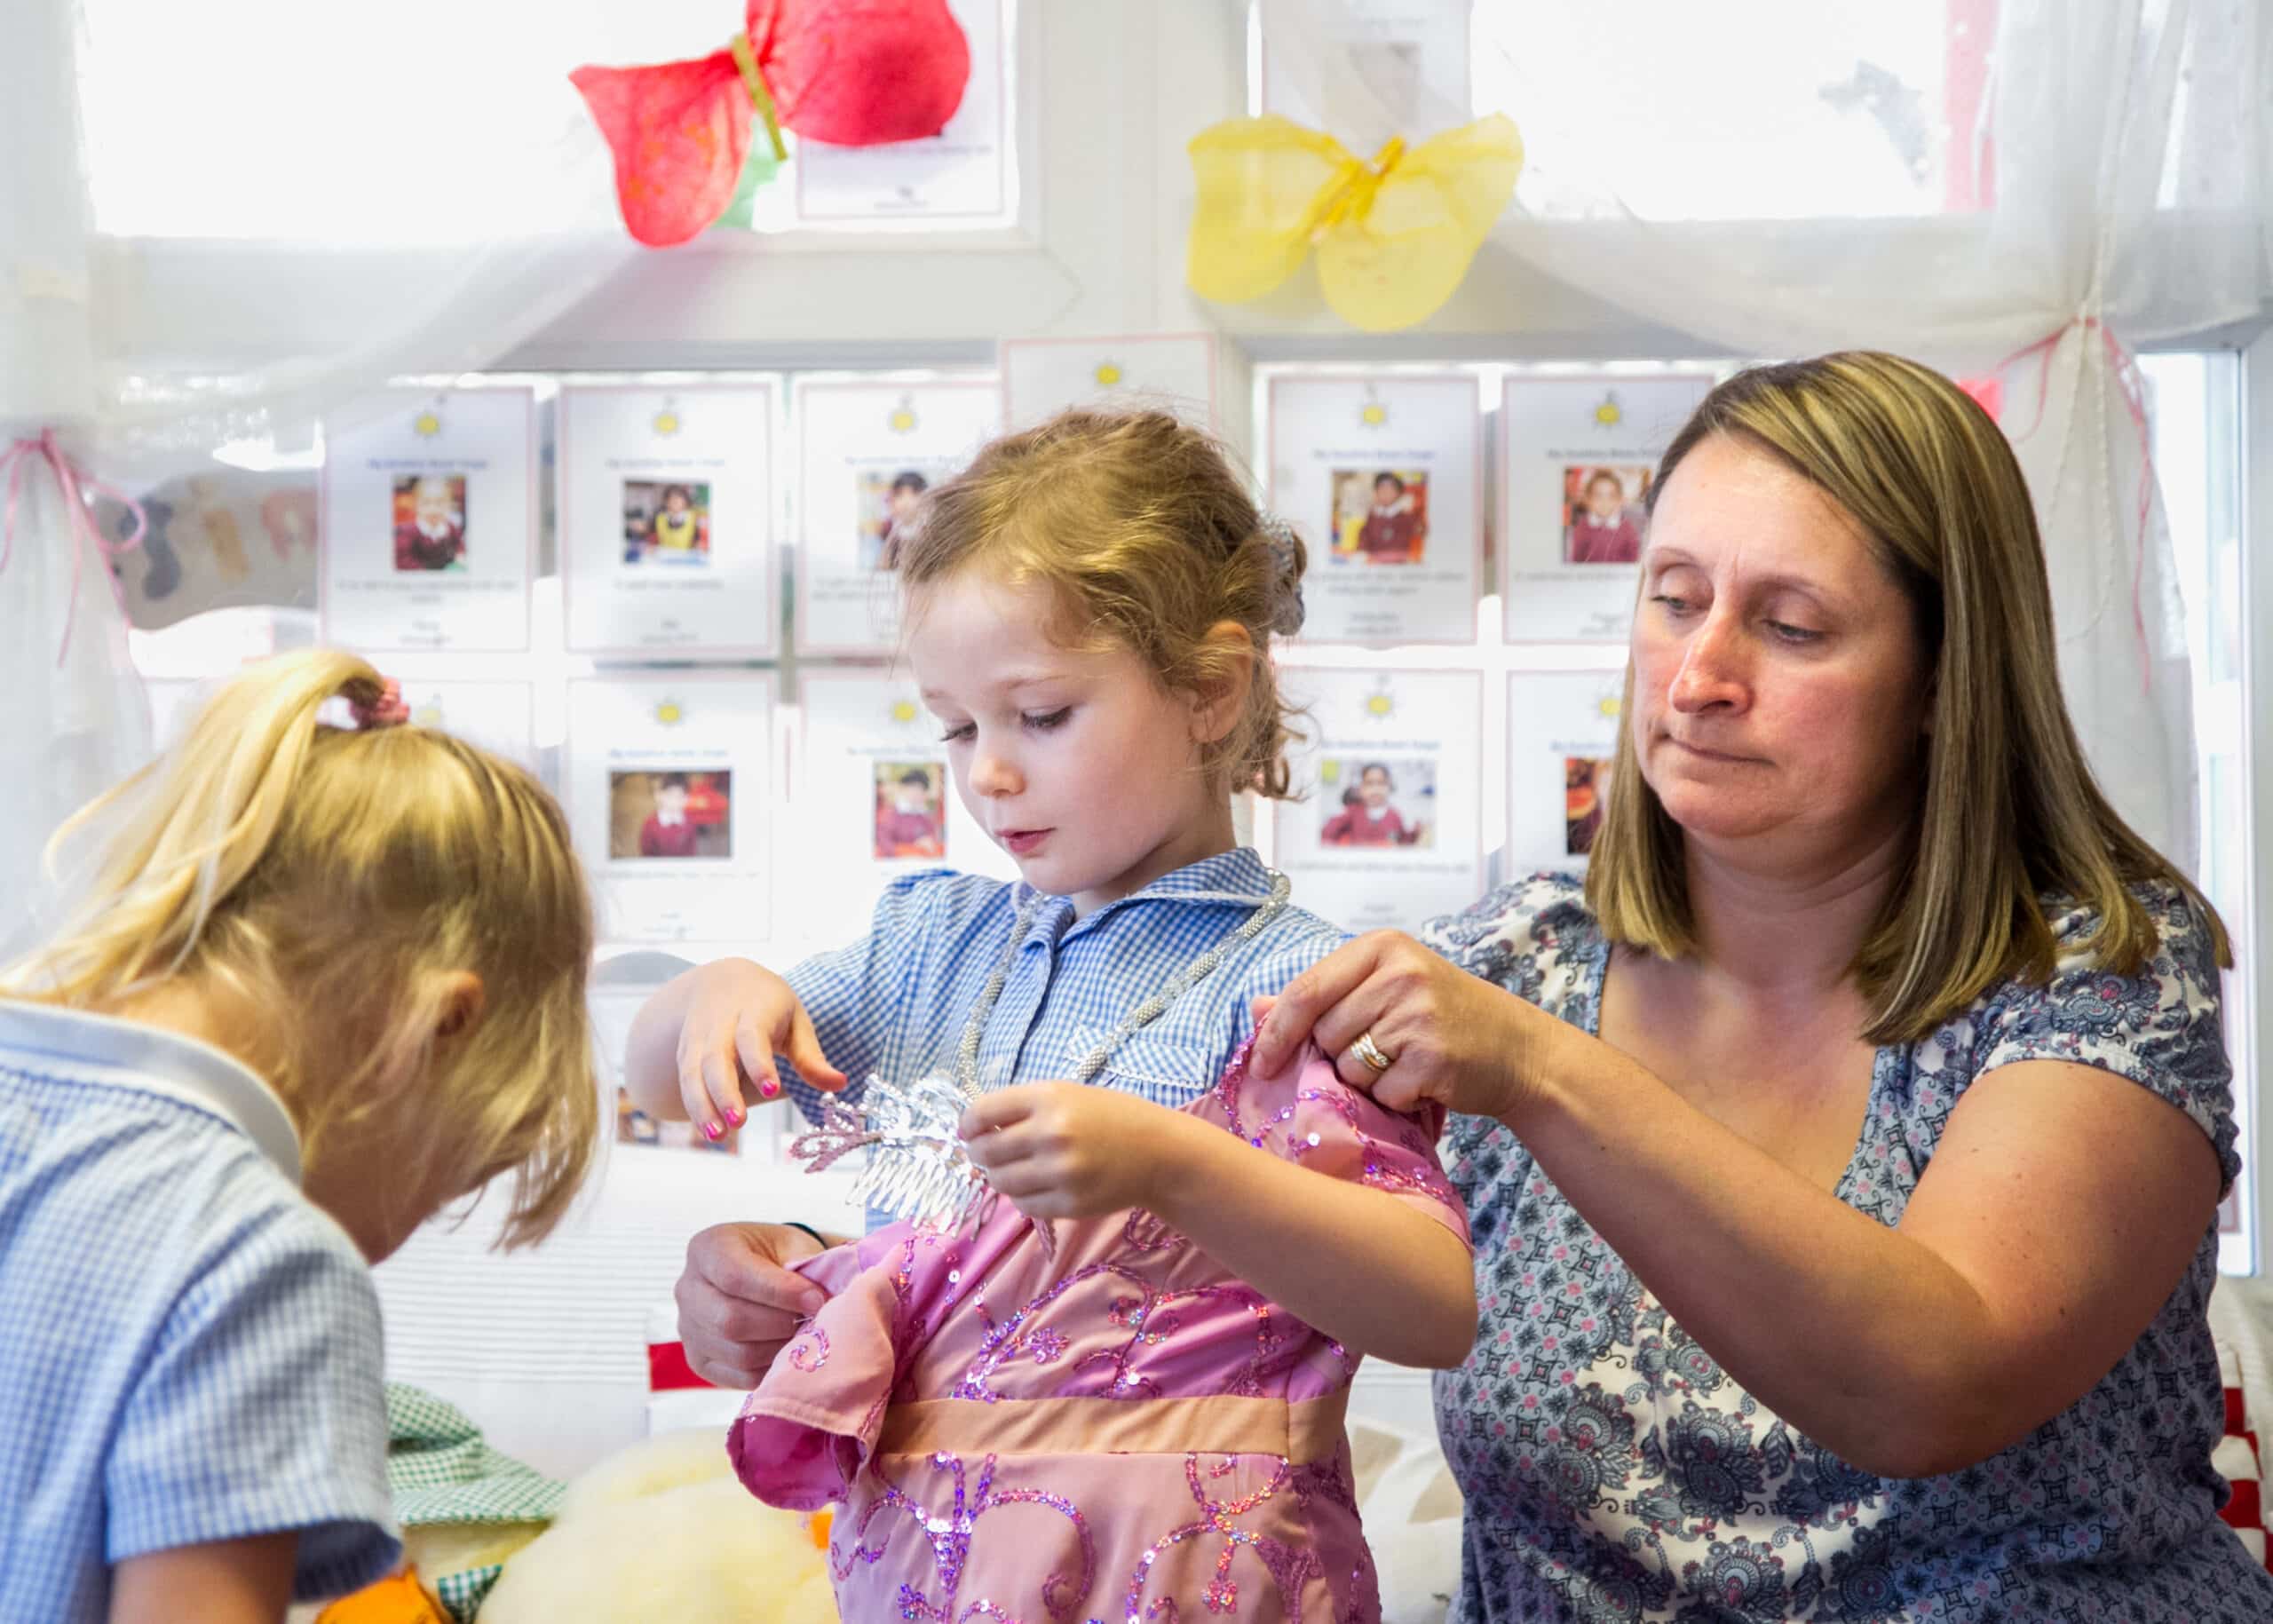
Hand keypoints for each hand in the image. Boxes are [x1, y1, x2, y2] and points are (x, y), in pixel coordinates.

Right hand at [673, 960, 846, 1134]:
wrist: (720, 981)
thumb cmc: (768, 1005)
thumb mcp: (795, 1020)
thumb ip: (811, 1056)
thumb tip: (840, 1085)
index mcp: (754, 1008)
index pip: (752, 1036)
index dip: (759, 1063)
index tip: (772, 1089)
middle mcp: (719, 1022)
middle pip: (717, 1057)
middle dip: (724, 1092)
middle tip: (739, 1122)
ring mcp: (698, 1038)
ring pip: (693, 1072)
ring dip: (702, 1106)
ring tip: (717, 1136)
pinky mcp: (686, 1053)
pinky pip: (686, 1081)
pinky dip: (694, 1108)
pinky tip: (708, 1131)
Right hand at [674, 1222, 831, 1388]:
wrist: (767, 1271)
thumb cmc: (781, 1254)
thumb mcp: (792, 1245)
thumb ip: (803, 1267)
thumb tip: (818, 1300)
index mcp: (707, 1248)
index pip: (734, 1276)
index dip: (779, 1292)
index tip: (816, 1299)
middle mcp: (687, 1289)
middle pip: (730, 1320)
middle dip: (781, 1323)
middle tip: (815, 1319)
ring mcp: (688, 1329)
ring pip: (737, 1353)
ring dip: (780, 1348)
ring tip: (805, 1334)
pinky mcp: (701, 1361)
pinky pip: (740, 1376)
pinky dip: (773, 1367)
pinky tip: (789, 1350)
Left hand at [959, 1083, 1196, 1220]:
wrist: (1159, 1153)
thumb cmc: (1113, 1117)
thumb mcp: (1069, 1095)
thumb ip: (1026, 1108)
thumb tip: (977, 1129)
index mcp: (1049, 1098)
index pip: (984, 1112)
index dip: (968, 1124)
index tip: (968, 1130)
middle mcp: (1051, 1133)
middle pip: (986, 1151)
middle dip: (978, 1153)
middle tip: (984, 1153)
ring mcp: (1060, 1172)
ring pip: (1001, 1182)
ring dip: (998, 1176)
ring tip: (1011, 1169)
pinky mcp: (1069, 1204)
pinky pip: (1024, 1205)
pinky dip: (1022, 1196)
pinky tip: (1035, 1185)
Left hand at [1248, 929, 1551, 1121]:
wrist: (1517, 1049)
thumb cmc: (1443, 1018)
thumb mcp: (1384, 990)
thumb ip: (1322, 997)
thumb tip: (1255, 1010)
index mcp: (1382, 948)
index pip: (1307, 990)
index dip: (1276, 1032)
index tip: (1259, 1063)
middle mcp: (1400, 974)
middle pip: (1325, 1034)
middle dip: (1338, 1055)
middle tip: (1380, 1052)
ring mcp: (1418, 1015)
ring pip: (1349, 1067)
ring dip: (1368, 1079)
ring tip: (1404, 1063)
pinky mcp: (1433, 1057)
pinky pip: (1382, 1093)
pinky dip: (1396, 1098)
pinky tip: (1423, 1081)